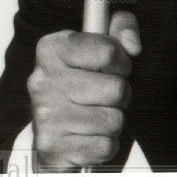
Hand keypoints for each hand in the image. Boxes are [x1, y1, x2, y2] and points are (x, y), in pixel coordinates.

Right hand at [28, 10, 140, 170]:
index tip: (116, 67)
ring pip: (112, 120)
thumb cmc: (83, 84)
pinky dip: (105, 144)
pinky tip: (90, 136)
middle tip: (107, 95)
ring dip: (113, 120)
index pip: (108, 51)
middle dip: (120, 94)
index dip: (121, 61)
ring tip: (97, 115)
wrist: (54, 132)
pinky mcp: (53, 145)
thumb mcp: (98, 48)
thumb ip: (120, 29)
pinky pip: (104, 146)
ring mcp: (45, 114)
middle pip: (115, 88)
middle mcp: (43, 79)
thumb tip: (133, 44)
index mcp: (51, 48)